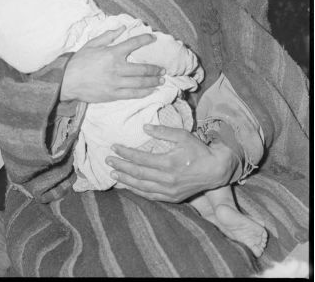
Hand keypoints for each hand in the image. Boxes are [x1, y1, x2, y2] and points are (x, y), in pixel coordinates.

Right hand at [60, 29, 165, 102]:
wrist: (67, 80)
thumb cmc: (79, 61)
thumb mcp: (92, 44)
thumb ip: (108, 36)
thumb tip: (122, 28)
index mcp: (112, 53)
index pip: (133, 44)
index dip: (145, 39)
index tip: (153, 38)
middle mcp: (117, 68)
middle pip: (142, 68)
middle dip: (155, 69)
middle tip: (163, 69)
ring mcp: (116, 83)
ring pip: (140, 82)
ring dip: (153, 81)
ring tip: (161, 80)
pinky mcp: (113, 94)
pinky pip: (133, 94)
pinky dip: (144, 92)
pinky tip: (151, 91)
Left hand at [105, 125, 238, 201]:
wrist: (216, 170)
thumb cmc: (198, 150)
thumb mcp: (182, 135)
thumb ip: (163, 131)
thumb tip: (144, 127)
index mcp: (168, 163)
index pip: (140, 158)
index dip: (125, 153)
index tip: (114, 147)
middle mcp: (167, 179)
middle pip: (138, 173)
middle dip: (121, 166)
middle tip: (108, 160)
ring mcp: (170, 190)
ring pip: (142, 186)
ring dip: (126, 180)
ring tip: (113, 173)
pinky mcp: (173, 197)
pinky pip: (151, 196)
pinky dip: (138, 191)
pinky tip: (128, 186)